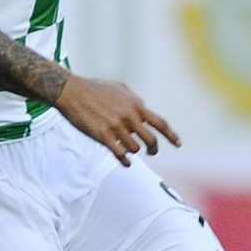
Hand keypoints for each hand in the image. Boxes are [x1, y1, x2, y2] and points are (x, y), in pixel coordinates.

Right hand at [54, 75, 179, 166]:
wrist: (72, 91)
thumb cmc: (94, 88)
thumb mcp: (119, 88)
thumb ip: (134, 100)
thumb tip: (144, 109)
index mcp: (135, 105)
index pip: (160, 123)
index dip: (171, 135)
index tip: (178, 144)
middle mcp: (129, 117)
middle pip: (151, 140)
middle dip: (153, 149)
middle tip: (152, 152)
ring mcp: (116, 127)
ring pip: (135, 148)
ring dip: (133, 151)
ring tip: (128, 150)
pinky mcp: (103, 136)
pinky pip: (120, 154)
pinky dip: (125, 161)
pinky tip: (126, 162)